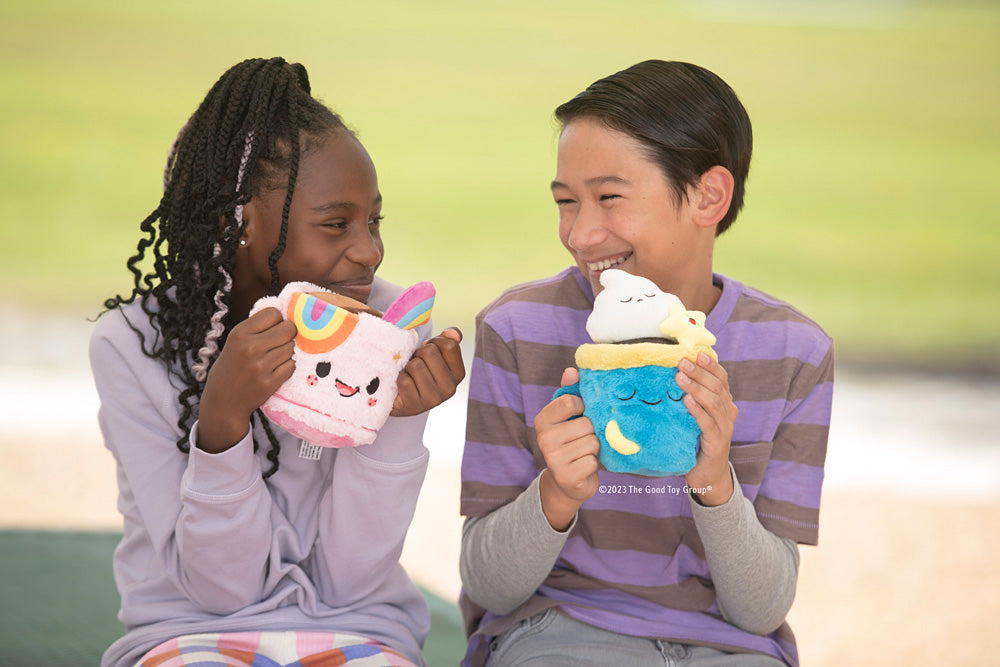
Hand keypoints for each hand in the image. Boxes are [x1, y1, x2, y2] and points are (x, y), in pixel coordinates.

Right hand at [197, 308, 296, 452]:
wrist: (223, 402)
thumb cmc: (232, 367)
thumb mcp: (235, 342)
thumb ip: (257, 328)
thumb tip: (288, 315)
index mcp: (240, 333)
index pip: (274, 313)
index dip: (277, 320)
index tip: (273, 329)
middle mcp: (250, 347)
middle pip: (288, 329)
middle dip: (287, 335)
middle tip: (279, 343)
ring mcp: (260, 366)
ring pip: (292, 348)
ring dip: (287, 353)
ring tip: (273, 359)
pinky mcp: (269, 382)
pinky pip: (292, 366)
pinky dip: (287, 368)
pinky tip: (275, 371)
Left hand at [390, 328, 465, 416]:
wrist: (401, 396)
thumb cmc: (421, 370)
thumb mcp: (436, 354)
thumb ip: (447, 341)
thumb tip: (453, 333)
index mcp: (459, 373)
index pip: (449, 345)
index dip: (434, 342)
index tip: (428, 351)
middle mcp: (450, 388)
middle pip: (429, 352)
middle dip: (418, 354)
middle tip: (416, 363)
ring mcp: (434, 400)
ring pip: (415, 365)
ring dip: (408, 367)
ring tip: (410, 374)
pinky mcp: (415, 406)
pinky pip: (404, 380)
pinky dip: (399, 379)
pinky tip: (402, 386)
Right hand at [533, 367, 599, 530]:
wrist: (569, 481)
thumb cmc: (572, 441)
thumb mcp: (569, 415)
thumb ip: (571, 391)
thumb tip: (572, 371)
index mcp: (542, 419)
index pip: (569, 401)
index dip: (583, 406)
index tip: (581, 413)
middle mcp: (543, 438)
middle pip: (585, 424)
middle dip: (591, 431)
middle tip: (584, 439)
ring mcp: (553, 459)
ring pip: (591, 442)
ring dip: (594, 448)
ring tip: (585, 452)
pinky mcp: (566, 476)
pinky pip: (592, 461)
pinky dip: (593, 464)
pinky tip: (584, 466)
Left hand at [677, 352, 737, 505]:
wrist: (708, 475)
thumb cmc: (697, 441)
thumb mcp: (695, 416)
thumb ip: (691, 398)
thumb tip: (672, 374)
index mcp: (724, 403)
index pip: (721, 378)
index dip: (710, 365)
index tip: (696, 353)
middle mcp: (728, 412)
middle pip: (717, 387)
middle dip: (699, 372)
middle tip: (682, 362)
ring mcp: (725, 427)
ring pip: (713, 402)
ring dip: (696, 387)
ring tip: (680, 377)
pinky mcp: (717, 442)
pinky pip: (708, 423)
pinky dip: (698, 411)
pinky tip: (687, 401)